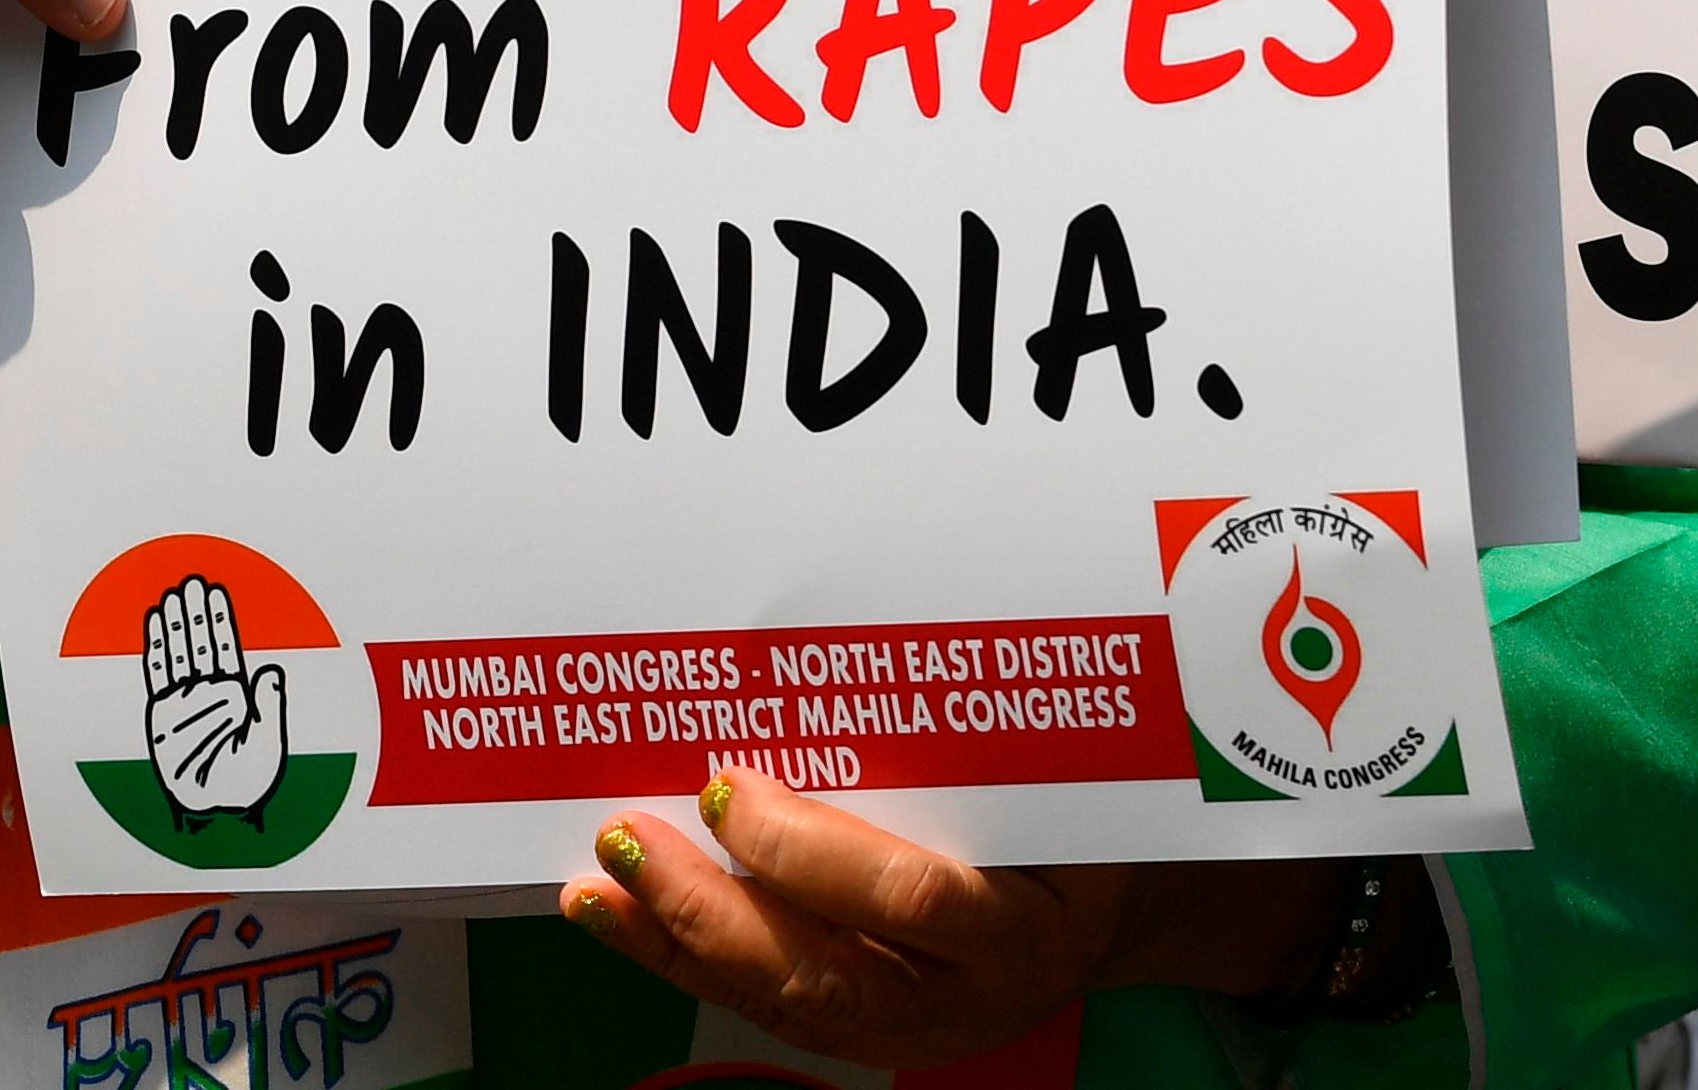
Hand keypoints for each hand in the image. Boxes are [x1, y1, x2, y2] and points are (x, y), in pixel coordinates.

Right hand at [141, 569, 292, 823]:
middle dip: (196, 613)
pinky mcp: (161, 714)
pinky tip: (155, 625)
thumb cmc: (244, 783)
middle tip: (191, 582)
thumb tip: (271, 671)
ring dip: (176, 625)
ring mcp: (183, 701)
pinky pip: (157, 675)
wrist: (213, 810)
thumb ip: (269, 708)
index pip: (225, 648)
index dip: (220, 620)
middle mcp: (208, 693)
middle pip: (200, 643)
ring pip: (179, 653)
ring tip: (172, 595)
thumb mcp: (267, 746)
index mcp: (236, 695)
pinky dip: (156, 650)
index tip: (215, 593)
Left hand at [563, 768, 1136, 1070]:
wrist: (1101, 914)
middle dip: (715, 913)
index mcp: (1024, 925)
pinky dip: (686, 965)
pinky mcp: (869, 1044)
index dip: (813, 854)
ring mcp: (916, 1031)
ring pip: (784, 1005)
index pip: (914, 902)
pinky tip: (623, 922)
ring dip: (677, 945)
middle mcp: (968, 997)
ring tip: (596, 889)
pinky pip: (768, 1010)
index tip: (728, 787)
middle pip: (829, 978)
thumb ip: (960, 744)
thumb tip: (829, 654)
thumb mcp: (1051, 777)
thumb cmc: (1070, 817)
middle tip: (632, 839)